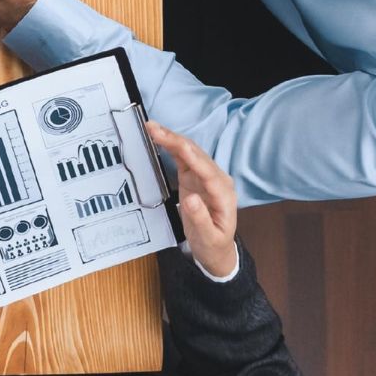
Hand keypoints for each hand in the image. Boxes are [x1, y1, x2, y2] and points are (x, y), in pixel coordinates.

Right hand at [147, 122, 238, 277]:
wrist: (216, 247)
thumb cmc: (213, 243)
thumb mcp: (208, 237)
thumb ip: (201, 218)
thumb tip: (191, 199)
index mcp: (223, 194)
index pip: (207, 171)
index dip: (191, 156)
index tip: (176, 144)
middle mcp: (217, 180)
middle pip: (197, 155)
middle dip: (176, 140)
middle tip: (153, 129)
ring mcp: (206, 176)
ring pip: (190, 152)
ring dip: (172, 138)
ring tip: (151, 127)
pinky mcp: (195, 176)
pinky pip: (184, 157)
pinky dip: (171, 146)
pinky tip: (159, 137)